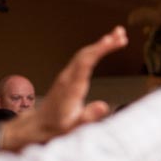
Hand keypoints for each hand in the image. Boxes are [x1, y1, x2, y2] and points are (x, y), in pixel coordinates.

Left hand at [1, 27, 127, 150]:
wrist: (39, 126)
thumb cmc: (57, 127)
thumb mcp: (73, 127)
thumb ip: (88, 117)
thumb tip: (103, 106)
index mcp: (72, 87)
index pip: (86, 62)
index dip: (99, 49)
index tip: (112, 41)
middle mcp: (68, 78)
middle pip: (86, 54)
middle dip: (103, 42)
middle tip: (120, 33)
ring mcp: (68, 76)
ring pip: (84, 54)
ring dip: (100, 44)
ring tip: (118, 37)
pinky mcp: (69, 77)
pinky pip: (83, 59)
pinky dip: (95, 51)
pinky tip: (104, 48)